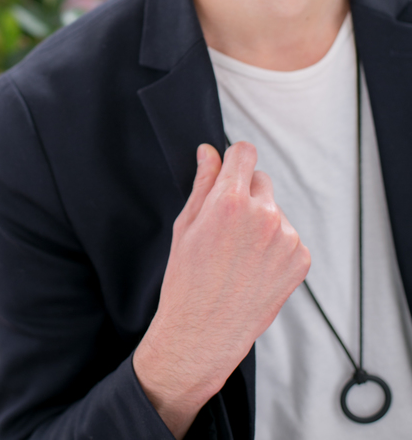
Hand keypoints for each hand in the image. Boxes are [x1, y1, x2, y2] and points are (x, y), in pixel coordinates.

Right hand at [133, 141, 309, 438]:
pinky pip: (287, 237)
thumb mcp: (186, 225)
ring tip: (238, 254)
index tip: (229, 172)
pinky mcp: (300, 259)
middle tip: (226, 225)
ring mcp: (286, 238)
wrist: (204, 333)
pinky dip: (274, 246)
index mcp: (230, 201)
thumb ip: (203, 183)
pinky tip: (254, 268)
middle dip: (245, 194)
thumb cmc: (187, 279)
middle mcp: (263, 215)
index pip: (244, 152)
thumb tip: (209, 152)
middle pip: (260, 180)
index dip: (234, 159)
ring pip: (273, 210)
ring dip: (260, 222)